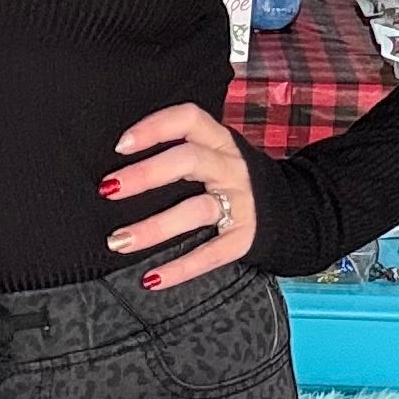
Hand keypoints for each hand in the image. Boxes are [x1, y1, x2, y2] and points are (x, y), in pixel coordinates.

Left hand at [100, 104, 257, 284]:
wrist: (289, 208)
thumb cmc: (230, 179)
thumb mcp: (214, 154)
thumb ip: (178, 152)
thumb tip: (119, 169)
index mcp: (219, 141)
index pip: (188, 119)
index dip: (155, 127)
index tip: (121, 145)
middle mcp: (231, 167)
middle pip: (188, 161)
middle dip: (145, 175)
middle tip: (108, 190)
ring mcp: (241, 202)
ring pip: (195, 210)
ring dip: (154, 228)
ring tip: (119, 241)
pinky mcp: (244, 237)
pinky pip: (211, 254)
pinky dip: (180, 268)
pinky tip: (151, 279)